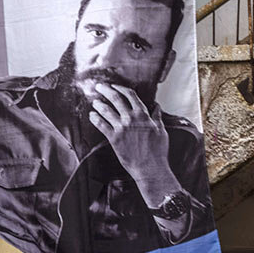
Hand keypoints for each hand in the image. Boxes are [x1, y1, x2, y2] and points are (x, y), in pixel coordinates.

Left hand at [90, 82, 174, 201]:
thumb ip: (157, 117)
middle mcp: (131, 118)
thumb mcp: (161, 130)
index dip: (121, 88)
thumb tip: (157, 107)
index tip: (115, 85)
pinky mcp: (113, 138)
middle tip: (99, 86)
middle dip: (106, 90)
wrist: (150, 167)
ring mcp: (121, 128)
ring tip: (95, 101)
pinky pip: (101, 125)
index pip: (130, 95)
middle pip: (115, 99)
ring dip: (99, 104)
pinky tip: (92, 115)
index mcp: (143, 114)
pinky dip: (95, 119)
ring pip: (106, 111)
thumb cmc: (158, 150)